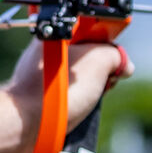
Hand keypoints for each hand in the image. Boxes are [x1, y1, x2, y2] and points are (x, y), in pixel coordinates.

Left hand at [5, 39, 133, 149]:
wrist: (28, 121)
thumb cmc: (57, 90)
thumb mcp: (98, 60)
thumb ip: (114, 54)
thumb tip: (123, 64)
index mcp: (55, 35)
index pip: (90, 30)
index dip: (107, 44)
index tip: (113, 59)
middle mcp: (45, 52)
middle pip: (86, 55)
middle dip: (100, 70)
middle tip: (100, 81)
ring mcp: (40, 73)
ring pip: (78, 78)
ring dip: (89, 89)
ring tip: (84, 98)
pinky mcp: (40, 94)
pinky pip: (67, 94)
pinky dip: (76, 101)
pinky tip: (75, 109)